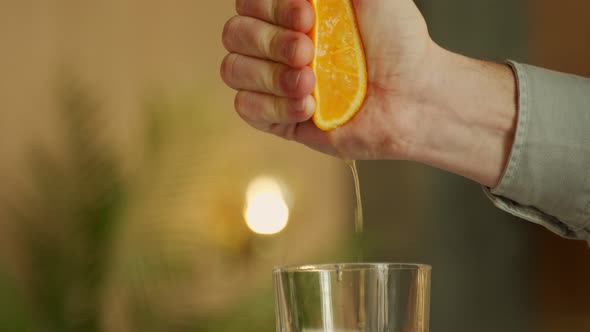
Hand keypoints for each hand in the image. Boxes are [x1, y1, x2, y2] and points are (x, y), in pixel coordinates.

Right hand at [221, 0, 516, 186]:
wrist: (414, 96)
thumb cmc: (398, 43)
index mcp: (292, 13)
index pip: (249, 3)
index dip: (269, 7)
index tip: (308, 13)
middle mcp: (278, 45)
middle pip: (235, 34)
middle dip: (270, 41)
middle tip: (309, 50)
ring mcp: (275, 82)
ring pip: (233, 70)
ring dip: (271, 75)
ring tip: (311, 82)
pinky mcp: (279, 118)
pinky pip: (246, 108)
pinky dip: (274, 106)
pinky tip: (308, 106)